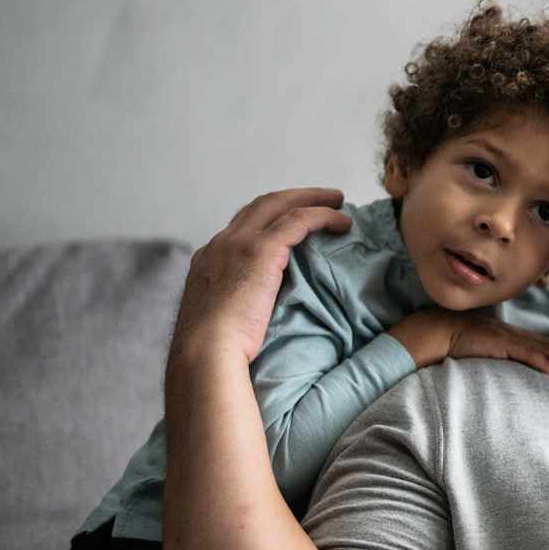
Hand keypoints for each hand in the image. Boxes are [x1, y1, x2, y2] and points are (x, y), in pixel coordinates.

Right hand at [175, 188, 350, 363]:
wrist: (206, 351)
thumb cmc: (216, 352)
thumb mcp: (221, 322)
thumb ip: (236, 309)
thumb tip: (255, 320)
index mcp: (209, 260)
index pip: (241, 229)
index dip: (269, 220)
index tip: (292, 222)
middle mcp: (221, 244)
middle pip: (260, 206)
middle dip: (293, 198)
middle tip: (323, 199)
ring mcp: (239, 243)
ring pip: (280, 205)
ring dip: (312, 199)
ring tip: (338, 201)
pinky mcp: (261, 250)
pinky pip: (299, 220)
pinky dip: (322, 216)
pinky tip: (342, 222)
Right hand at [388, 310, 548, 375]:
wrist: (433, 331)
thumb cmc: (452, 343)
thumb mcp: (480, 350)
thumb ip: (495, 359)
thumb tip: (506, 374)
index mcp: (508, 337)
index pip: (542, 347)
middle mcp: (512, 335)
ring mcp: (507, 338)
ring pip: (543, 350)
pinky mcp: (498, 345)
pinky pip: (524, 356)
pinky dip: (541, 364)